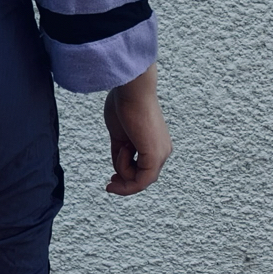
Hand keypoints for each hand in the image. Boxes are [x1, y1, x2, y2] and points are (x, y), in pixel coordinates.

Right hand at [102, 63, 171, 195]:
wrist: (131, 89)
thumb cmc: (124, 103)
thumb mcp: (119, 134)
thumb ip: (120, 152)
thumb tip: (117, 169)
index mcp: (155, 143)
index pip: (143, 169)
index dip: (127, 177)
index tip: (111, 179)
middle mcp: (162, 150)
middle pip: (142, 177)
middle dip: (125, 183)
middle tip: (110, 184)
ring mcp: (161, 154)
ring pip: (140, 180)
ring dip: (122, 169)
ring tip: (120, 146)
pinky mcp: (156, 156)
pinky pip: (141, 180)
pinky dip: (126, 174)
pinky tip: (119, 159)